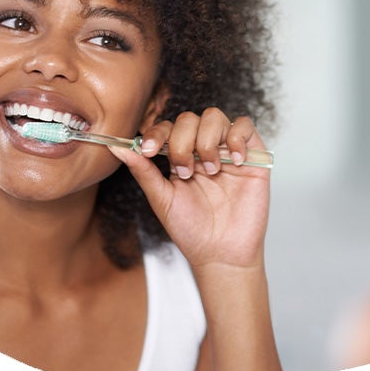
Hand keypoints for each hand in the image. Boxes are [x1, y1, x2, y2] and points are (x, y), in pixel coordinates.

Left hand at [108, 108, 270, 269]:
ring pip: (214, 117)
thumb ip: (143, 170)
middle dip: (182, 142)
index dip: (157, 133)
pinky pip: (245, 126)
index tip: (149, 151)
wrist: (221, 254)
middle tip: (185, 172)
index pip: (168, 127)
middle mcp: (203, 148)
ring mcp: (227, 150)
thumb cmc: (191, 229)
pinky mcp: (253, 155)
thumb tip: (116, 148)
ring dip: (207, 141)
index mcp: (180, 156)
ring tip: (209, 170)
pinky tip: (233, 161)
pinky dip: (236, 138)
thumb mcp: (161, 198)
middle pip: (190, 118)